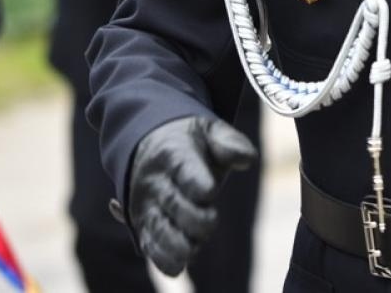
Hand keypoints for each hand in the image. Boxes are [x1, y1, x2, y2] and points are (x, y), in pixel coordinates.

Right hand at [128, 116, 257, 275]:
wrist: (149, 148)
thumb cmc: (190, 143)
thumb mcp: (209, 129)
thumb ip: (229, 142)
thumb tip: (246, 160)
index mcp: (173, 153)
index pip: (184, 168)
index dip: (196, 183)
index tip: (209, 192)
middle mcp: (156, 181)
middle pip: (172, 202)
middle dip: (195, 218)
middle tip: (211, 219)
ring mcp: (147, 206)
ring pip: (158, 230)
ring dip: (178, 244)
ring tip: (194, 245)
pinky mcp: (144, 227)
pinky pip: (151, 248)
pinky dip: (165, 259)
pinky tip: (180, 262)